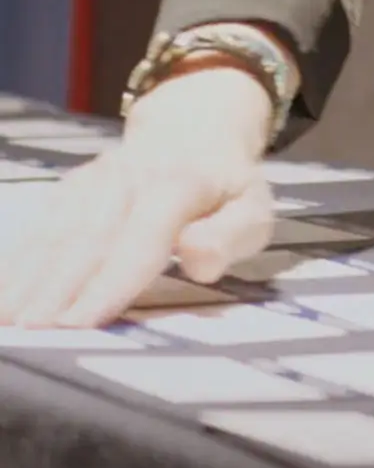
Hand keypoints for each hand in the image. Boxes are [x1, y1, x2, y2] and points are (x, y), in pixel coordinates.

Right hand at [0, 64, 276, 328]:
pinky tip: (3, 296)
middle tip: (32, 337)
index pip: (145, 231)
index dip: (113, 278)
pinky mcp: (70, 189)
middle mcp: (130, 175)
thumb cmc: (227, 189)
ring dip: (28, 278)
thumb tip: (197, 254)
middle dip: (58, 288)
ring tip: (7, 324)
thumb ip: (232, 235)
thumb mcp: (254, 209)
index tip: (82, 321)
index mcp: (181, 181)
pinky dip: (16, 262)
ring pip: (57, 231)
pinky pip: (40, 227)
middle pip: (90, 235)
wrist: (195, 130)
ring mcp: (95, 179)